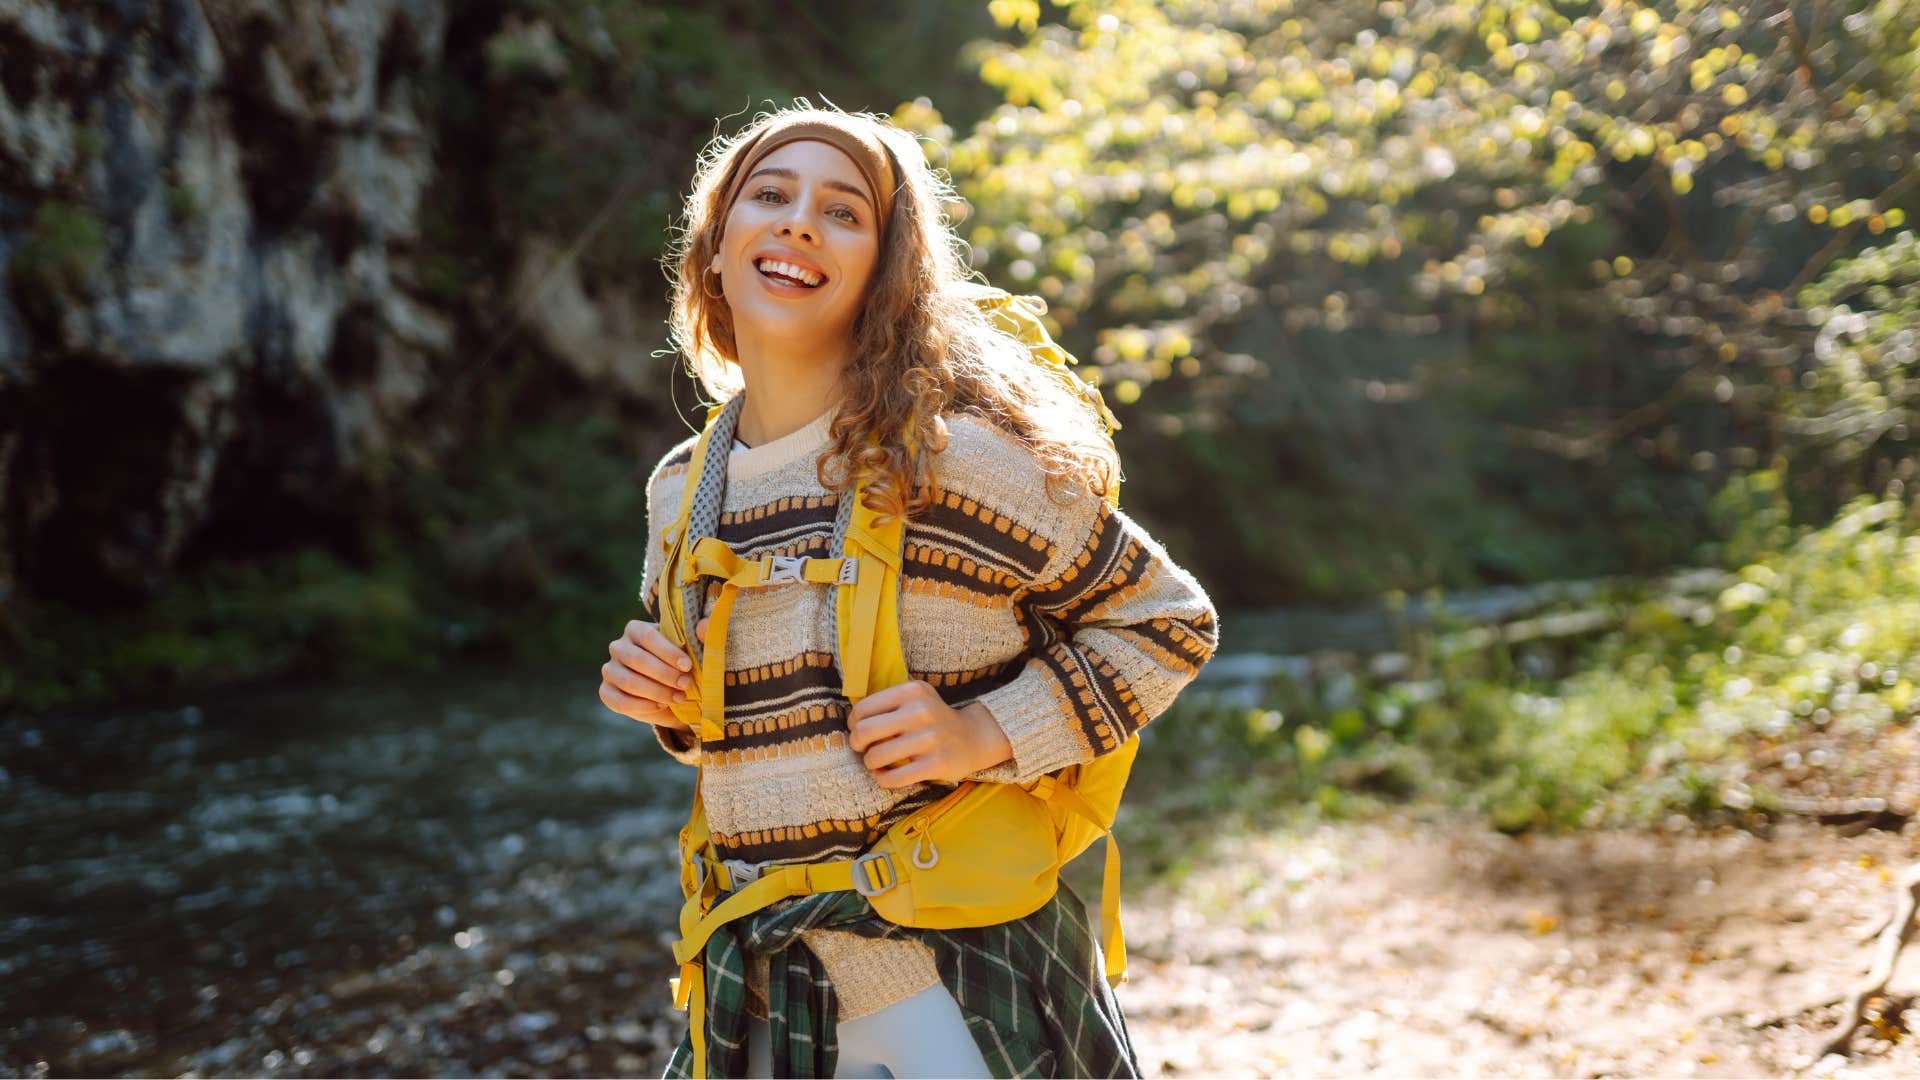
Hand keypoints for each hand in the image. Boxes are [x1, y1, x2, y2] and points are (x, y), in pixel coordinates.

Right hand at [600, 617, 708, 731]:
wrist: (671, 692)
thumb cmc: (682, 665)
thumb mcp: (694, 651)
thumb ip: (702, 637)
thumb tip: (703, 626)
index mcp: (636, 629)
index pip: (647, 636)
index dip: (667, 652)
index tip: (687, 665)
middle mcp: (618, 647)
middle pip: (636, 659)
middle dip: (664, 674)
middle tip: (685, 684)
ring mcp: (610, 670)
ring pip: (628, 681)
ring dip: (656, 692)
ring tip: (678, 697)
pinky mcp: (606, 692)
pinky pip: (620, 701)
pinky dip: (643, 706)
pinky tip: (661, 706)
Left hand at [845, 680, 1014, 788]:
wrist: (974, 737)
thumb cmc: (933, 718)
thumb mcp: (916, 698)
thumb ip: (887, 703)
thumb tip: (851, 722)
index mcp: (912, 692)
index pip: (863, 709)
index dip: (853, 723)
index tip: (859, 730)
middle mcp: (920, 712)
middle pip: (864, 731)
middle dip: (856, 743)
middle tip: (862, 748)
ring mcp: (929, 739)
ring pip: (876, 756)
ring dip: (870, 762)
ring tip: (876, 762)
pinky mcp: (936, 764)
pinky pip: (893, 778)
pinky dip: (882, 779)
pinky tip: (885, 775)